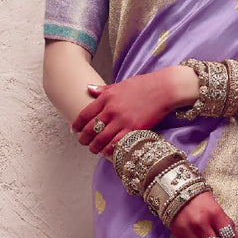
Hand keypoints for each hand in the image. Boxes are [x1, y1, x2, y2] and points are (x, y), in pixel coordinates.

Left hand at [72, 65, 195, 156]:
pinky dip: (109, 150)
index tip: (73, 130)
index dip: (77, 124)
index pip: (85, 113)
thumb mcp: (120, 84)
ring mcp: (122, 120)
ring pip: (102, 138)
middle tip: (82, 143)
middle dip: (84, 138)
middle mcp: (111, 109)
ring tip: (93, 150)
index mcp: (107, 97)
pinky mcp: (134, 128)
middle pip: (91, 128)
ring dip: (95, 147)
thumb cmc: (143, 85)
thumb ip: (103, 90)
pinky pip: (117, 143)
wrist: (164, 89)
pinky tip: (106, 153)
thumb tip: (89, 88)